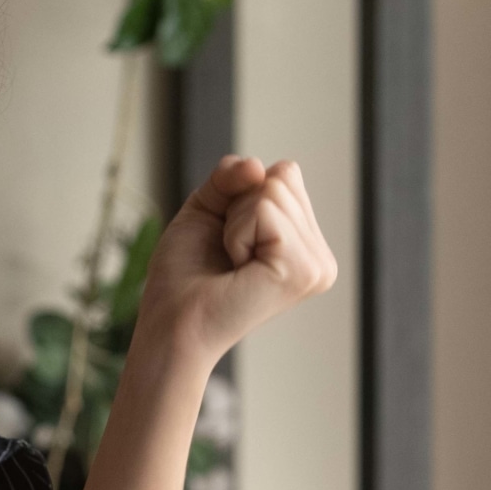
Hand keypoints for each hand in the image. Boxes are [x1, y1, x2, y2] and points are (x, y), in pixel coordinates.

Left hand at [140, 156, 338, 366]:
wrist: (171, 324)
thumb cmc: (185, 276)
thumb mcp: (207, 208)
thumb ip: (231, 176)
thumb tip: (258, 165)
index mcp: (305, 245)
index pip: (287, 174)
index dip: (242, 195)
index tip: (229, 240)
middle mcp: (319, 258)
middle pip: (283, 177)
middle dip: (238, 208)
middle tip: (228, 255)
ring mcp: (316, 266)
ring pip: (273, 191)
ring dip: (235, 224)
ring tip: (232, 264)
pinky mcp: (302, 270)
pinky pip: (264, 210)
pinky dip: (236, 233)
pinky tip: (237, 269)